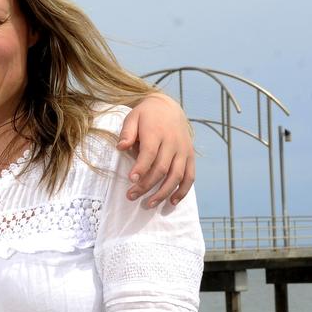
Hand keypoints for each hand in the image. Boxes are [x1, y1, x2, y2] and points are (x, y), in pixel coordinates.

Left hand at [118, 93, 194, 207]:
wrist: (168, 107)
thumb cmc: (146, 116)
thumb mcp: (132, 117)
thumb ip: (127, 132)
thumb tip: (120, 147)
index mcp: (156, 132)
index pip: (149, 153)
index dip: (141, 167)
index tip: (131, 179)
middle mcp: (173, 142)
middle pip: (161, 168)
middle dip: (146, 185)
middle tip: (131, 196)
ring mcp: (183, 150)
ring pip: (177, 176)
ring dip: (164, 192)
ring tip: (149, 204)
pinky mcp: (190, 156)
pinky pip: (190, 176)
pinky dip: (183, 190)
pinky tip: (172, 202)